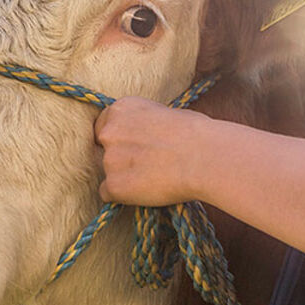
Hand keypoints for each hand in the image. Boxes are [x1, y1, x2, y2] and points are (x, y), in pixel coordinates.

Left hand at [94, 96, 212, 206]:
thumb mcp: (164, 113)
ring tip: (152, 178)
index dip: (119, 140)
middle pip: (100, 150)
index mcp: (120, 109)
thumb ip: (143, 123)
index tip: (133, 148)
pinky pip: (108, 194)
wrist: (204, 157)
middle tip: (142, 166)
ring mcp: (109, 159)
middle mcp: (109, 132)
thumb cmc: (196, 134)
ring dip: (122, 177)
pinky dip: (123, 195)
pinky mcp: (114, 186)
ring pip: (106, 173)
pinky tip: (145, 190)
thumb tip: (142, 134)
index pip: (103, 127)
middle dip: (117, 158)